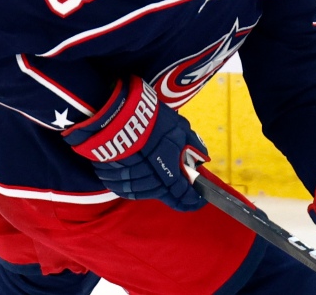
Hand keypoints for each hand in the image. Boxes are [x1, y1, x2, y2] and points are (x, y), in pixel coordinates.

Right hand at [63, 75, 208, 210]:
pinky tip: (135, 179)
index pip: (183, 195)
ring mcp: (130, 182)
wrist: (118, 115)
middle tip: (180, 190)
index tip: (198, 201)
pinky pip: (124, 188)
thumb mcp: (180, 128)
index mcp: (169, 174)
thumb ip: (193, 145)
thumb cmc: (152, 121)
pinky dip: (132, 186)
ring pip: (143, 192)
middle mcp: (150, 182)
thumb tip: (201, 158)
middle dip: (173, 194)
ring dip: (152, 189)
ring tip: (156, 181)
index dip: (192, 201)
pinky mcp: (113, 177)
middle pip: (163, 195)